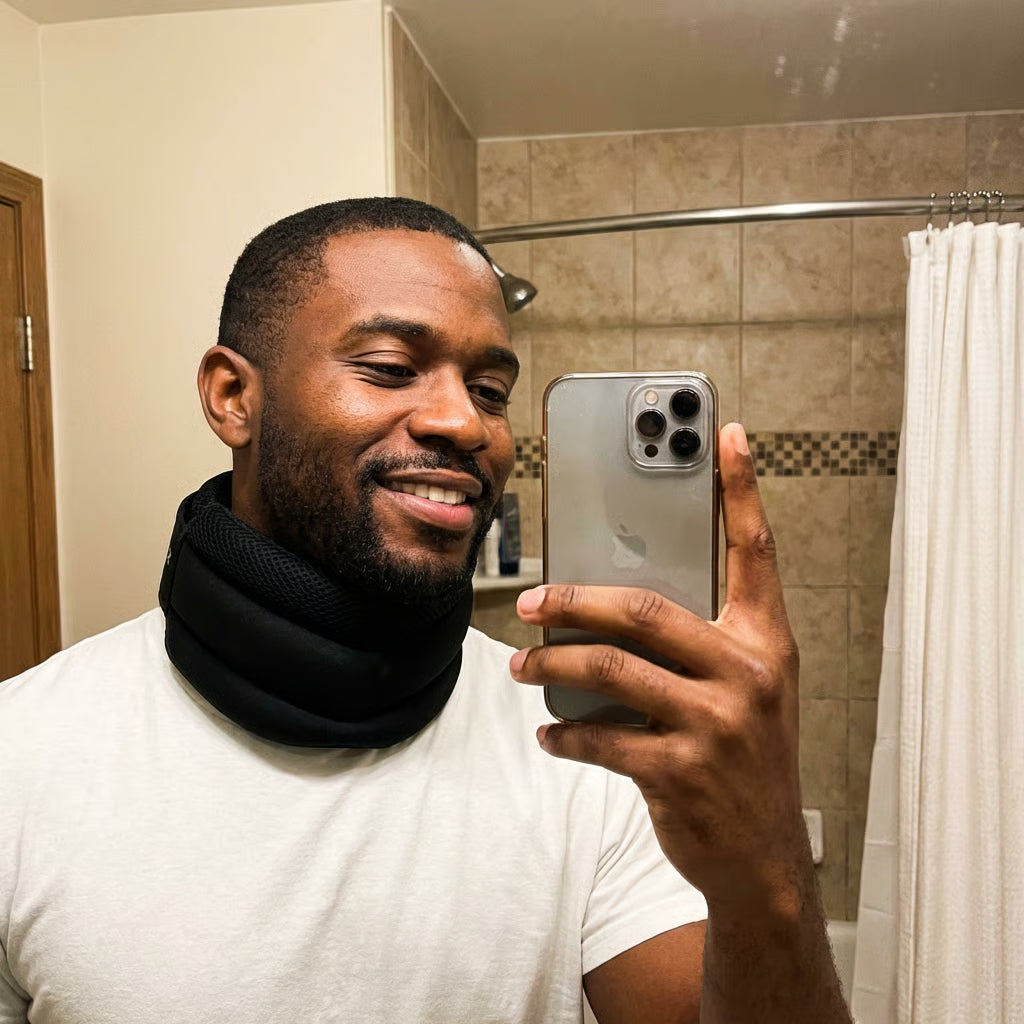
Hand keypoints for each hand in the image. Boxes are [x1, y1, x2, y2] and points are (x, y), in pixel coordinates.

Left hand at [509, 423, 807, 915]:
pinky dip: (563, 733)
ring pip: (610, 668)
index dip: (742, 490)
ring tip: (522, 661)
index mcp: (765, 642)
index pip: (756, 552)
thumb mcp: (748, 692)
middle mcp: (747, 673)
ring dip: (551, 662)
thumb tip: (617, 603)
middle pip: (644, 608)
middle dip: (575, 599)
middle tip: (532, 600)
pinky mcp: (679, 771)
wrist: (764, 858)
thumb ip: (703, 643)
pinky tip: (549, 731)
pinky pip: (599, 737)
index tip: (726, 434)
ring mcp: (716, 723)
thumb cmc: (747, 760)